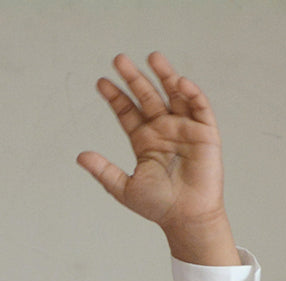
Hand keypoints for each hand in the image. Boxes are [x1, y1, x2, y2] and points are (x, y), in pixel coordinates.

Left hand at [78, 52, 238, 264]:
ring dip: (164, 75)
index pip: (128, 112)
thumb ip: (103, 171)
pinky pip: (198, 107)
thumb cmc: (157, 206)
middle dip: (134, 78)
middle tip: (119, 59)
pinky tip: (179, 82)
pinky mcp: (205, 133)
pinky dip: (191, 93)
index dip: (115, 97)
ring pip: (173, 95)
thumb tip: (80, 156)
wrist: (186, 218)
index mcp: (145, 141)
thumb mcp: (124, 188)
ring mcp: (184, 129)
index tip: (100, 82)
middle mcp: (163, 130)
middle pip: (147, 97)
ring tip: (151, 57)